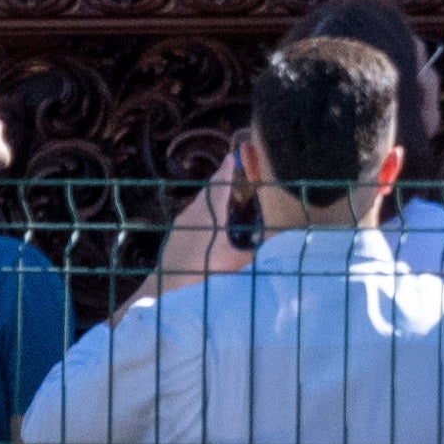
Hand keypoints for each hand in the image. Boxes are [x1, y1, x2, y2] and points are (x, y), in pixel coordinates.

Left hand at [154, 158, 248, 289]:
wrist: (167, 286)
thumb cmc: (204, 271)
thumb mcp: (236, 263)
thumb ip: (256, 253)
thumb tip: (276, 247)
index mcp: (210, 214)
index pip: (220, 185)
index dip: (227, 170)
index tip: (231, 157)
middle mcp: (194, 212)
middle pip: (208, 191)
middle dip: (220, 181)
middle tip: (231, 174)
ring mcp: (180, 222)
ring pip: (198, 203)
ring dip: (210, 197)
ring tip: (222, 197)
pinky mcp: (173, 234)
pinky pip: (191, 214)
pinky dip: (202, 211)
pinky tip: (207, 222)